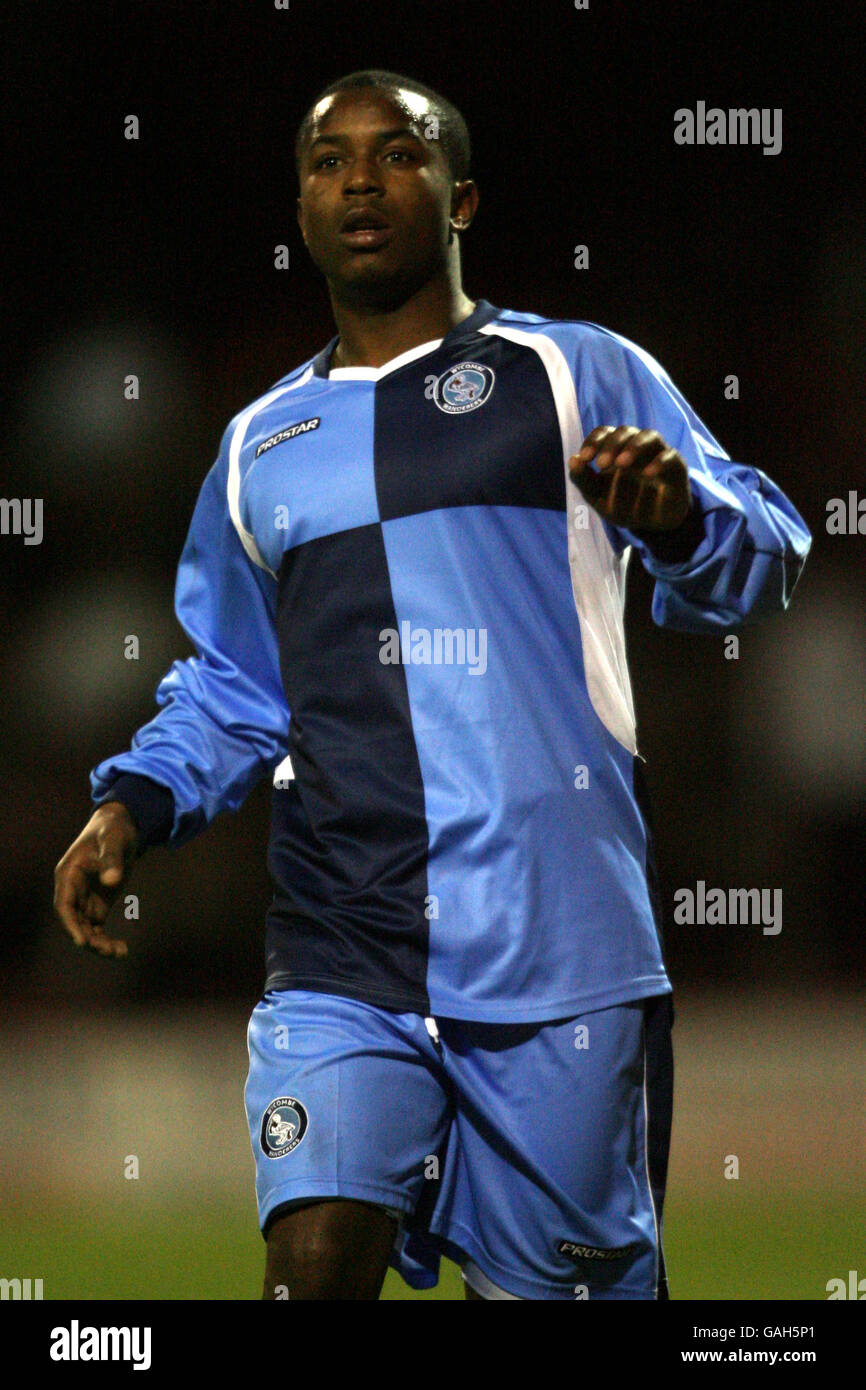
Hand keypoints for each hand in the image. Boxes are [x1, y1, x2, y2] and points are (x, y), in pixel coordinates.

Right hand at [53, 803, 139, 957]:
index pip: (63, 904)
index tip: (82, 941)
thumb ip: (112, 858)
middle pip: (73, 921)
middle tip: (108, 950)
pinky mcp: (98, 905)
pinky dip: (106, 940)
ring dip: (98, 944)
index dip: (70, 924)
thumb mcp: (114, 839)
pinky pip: (97, 929)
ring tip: (119, 952)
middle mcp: (73, 890)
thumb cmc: (113, 829)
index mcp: (68, 874)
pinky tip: (122, 949)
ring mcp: (84, 899)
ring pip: (85, 929)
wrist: (121, 826)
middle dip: (87, 939)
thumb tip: (112, 880)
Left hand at [568, 426, 690, 530]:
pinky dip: (658, 462)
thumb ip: (584, 481)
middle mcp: (637, 445)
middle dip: (612, 444)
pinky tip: (647, 474)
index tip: (585, 458)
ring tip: (621, 464)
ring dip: (634, 447)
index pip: (604, 433)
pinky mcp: (676, 466)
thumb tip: (572, 460)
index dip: (594, 441)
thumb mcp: (599, 498)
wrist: (653, 523)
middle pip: (626, 430)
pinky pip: (670, 456)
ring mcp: (658, 453)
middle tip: (601, 463)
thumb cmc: (624, 503)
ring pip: (649, 436)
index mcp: (616, 448)